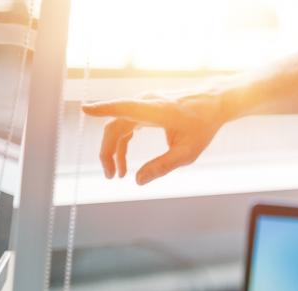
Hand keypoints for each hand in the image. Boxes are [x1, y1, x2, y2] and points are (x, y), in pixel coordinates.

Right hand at [81, 92, 226, 184]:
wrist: (212, 104)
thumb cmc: (203, 126)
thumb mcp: (187, 152)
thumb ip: (162, 166)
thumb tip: (138, 181)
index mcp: (156, 110)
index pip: (124, 107)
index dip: (104, 108)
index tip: (85, 109)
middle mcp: (146, 103)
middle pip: (115, 126)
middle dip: (107, 152)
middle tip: (110, 176)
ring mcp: (143, 104)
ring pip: (118, 126)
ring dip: (114, 150)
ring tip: (117, 174)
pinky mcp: (144, 108)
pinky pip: (125, 125)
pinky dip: (122, 143)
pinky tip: (123, 162)